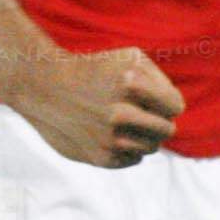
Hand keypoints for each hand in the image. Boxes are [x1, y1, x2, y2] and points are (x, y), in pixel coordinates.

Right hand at [0, 43, 183, 168]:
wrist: (44, 87)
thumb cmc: (94, 69)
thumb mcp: (130, 59)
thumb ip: (159, 82)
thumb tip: (175, 112)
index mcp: (130, 82)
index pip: (175, 107)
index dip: (168, 103)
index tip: (157, 101)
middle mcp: (120, 112)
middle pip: (166, 130)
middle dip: (158, 121)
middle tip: (139, 113)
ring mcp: (109, 138)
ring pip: (151, 147)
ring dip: (143, 136)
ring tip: (123, 122)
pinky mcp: (101, 158)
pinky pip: (134, 160)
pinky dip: (128, 149)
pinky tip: (110, 134)